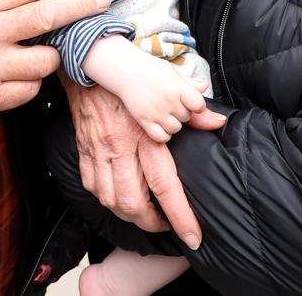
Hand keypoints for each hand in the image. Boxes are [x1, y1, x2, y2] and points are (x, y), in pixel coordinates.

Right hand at [64, 80, 225, 248]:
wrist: (89, 64)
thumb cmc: (130, 77)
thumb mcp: (164, 90)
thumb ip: (192, 110)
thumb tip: (217, 122)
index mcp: (144, 134)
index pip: (165, 184)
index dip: (180, 216)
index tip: (193, 236)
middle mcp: (120, 147)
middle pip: (133, 203)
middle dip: (151, 223)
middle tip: (165, 223)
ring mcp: (99, 150)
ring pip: (111, 200)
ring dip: (128, 214)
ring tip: (143, 213)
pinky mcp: (84, 149)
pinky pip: (91, 186)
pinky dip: (105, 198)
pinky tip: (116, 195)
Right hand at [82, 35, 207, 142]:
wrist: (124, 69)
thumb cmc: (149, 68)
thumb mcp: (172, 70)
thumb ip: (190, 82)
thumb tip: (205, 87)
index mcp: (177, 87)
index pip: (199, 105)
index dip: (197, 104)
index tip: (191, 100)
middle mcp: (168, 101)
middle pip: (187, 117)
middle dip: (183, 111)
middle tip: (171, 101)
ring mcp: (155, 112)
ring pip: (176, 129)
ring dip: (173, 123)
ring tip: (164, 110)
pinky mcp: (144, 120)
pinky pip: (161, 137)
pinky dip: (163, 133)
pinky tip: (159, 122)